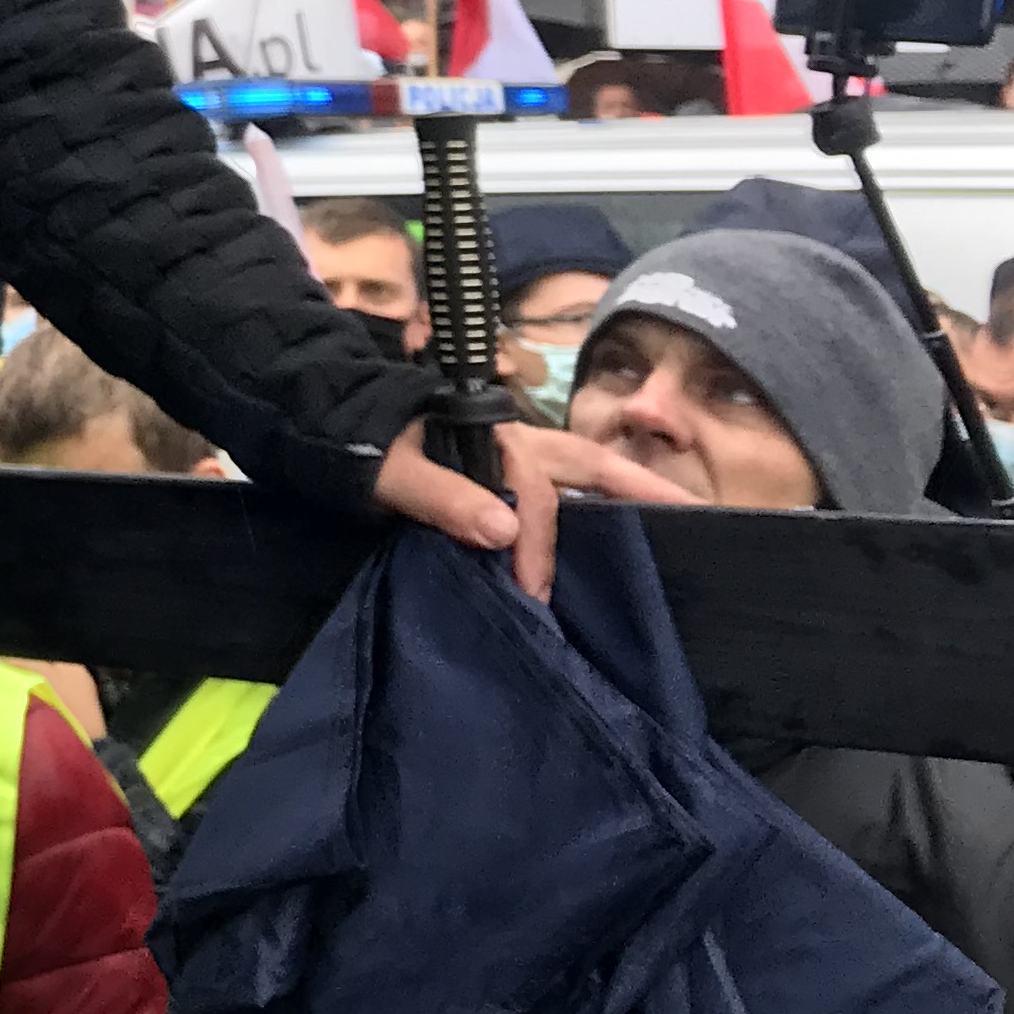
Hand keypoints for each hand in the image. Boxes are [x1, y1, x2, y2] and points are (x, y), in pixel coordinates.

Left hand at [371, 417, 699, 599]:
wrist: (318, 422)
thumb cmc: (354, 441)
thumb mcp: (386, 469)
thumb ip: (439, 496)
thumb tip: (504, 532)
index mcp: (489, 436)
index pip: (535, 492)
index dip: (536, 542)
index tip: (529, 591)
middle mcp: (509, 441)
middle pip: (587, 462)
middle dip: (640, 484)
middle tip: (694, 512)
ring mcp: (505, 455)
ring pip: (577, 472)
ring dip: (619, 494)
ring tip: (668, 523)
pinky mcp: (493, 475)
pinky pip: (554, 490)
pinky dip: (583, 509)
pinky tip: (603, 539)